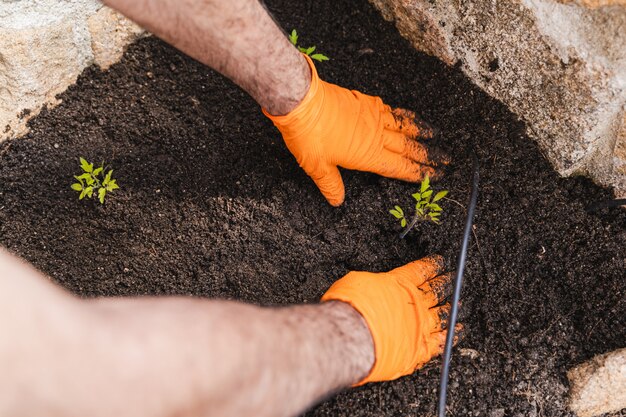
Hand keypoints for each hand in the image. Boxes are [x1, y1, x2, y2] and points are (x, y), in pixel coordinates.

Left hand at [263, 54, 447, 205]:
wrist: (302, 101)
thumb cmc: (309, 136)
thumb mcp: (317, 167)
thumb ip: (331, 184)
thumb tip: (337, 201)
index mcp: (368, 155)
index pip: (400, 167)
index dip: (419, 172)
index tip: (437, 175)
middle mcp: (376, 135)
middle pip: (408, 147)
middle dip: (428, 155)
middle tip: (447, 159)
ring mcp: (372, 116)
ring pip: (403, 125)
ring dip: (420, 131)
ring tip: (435, 135)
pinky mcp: (364, 102)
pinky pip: (390, 110)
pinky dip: (402, 114)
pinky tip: (405, 115)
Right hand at [321, 255, 461, 384]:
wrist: (352, 335)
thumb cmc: (350, 307)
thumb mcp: (357, 281)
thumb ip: (373, 283)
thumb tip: (375, 284)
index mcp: (399, 284)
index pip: (421, 270)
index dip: (433, 265)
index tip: (442, 261)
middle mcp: (414, 303)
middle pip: (436, 290)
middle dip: (446, 284)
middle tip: (455, 279)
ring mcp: (419, 326)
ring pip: (443, 314)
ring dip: (451, 309)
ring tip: (459, 305)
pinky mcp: (419, 349)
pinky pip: (441, 342)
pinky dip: (451, 336)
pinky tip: (457, 332)